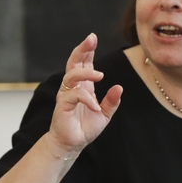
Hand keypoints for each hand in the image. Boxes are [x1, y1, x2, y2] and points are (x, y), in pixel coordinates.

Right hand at [48, 34, 121, 155]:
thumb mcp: (105, 114)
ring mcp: (66, 94)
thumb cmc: (85, 128)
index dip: (88, 51)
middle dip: (82, 49)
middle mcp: (73, 87)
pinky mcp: (62, 104)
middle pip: (74, 62)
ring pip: (72, 75)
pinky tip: (96, 107)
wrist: (72, 144)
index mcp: (83, 86)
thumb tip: (119, 87)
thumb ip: (111, 101)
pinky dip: (86, 98)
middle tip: (91, 39)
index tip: (93, 38)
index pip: (84, 63)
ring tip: (100, 76)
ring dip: (86, 72)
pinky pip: (74, 95)